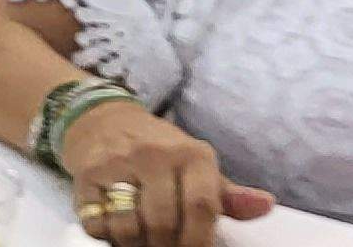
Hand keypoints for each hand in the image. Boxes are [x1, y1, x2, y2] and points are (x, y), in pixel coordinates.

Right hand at [58, 99, 274, 246]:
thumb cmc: (159, 152)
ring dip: (136, 244)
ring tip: (142, 239)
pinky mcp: (86, 174)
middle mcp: (153, 155)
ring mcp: (116, 163)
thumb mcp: (196, 166)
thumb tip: (266, 205)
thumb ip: (228, 194)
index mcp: (191, 154)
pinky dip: (108, 235)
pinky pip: (98, 223)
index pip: (201, 206)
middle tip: (165, 246)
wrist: (101, 119)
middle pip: (163, 223)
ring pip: (129, 227)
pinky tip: (115, 225)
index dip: (199, 240)